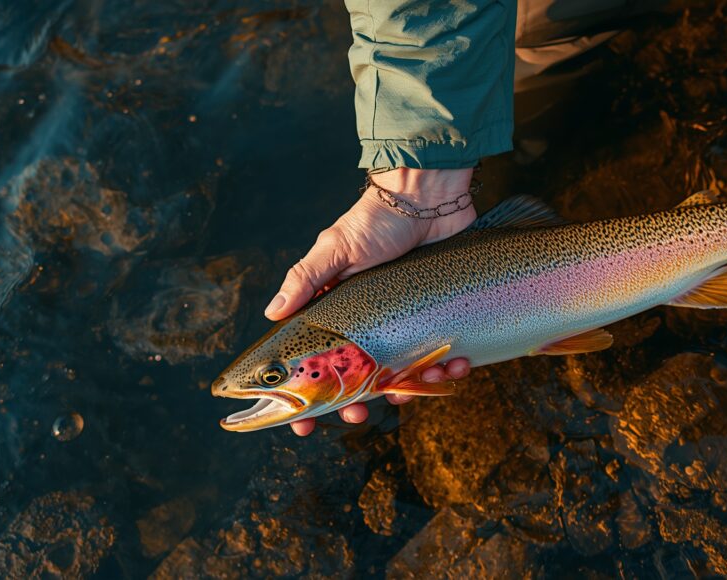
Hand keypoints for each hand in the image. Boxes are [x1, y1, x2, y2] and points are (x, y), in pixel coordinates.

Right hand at [264, 167, 476, 435]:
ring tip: (421, 382)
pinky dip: (447, 369)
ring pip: (401, 376)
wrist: (431, 198)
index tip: (303, 426)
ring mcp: (404, 325)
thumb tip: (272, 313)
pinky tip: (455, 365)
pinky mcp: (438, 321)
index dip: (306, 399)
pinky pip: (440, 359)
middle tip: (358, 413)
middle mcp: (369, 324)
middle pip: (356, 380)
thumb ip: (307, 279)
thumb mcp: (336, 247)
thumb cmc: (377, 220)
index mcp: (337, 312)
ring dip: (410, 389)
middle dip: (356, 402)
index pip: (313, 362)